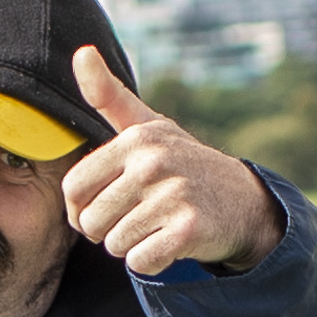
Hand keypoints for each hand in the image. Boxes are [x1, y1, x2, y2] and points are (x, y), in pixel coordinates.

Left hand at [61, 46, 282, 277]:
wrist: (243, 202)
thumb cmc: (182, 165)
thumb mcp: (147, 127)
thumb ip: (109, 97)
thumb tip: (82, 53)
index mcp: (135, 139)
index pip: (73, 189)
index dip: (81, 210)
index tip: (104, 209)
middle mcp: (153, 162)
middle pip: (91, 221)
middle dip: (108, 231)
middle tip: (139, 219)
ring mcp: (172, 195)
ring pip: (115, 245)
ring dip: (132, 246)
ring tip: (158, 227)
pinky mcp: (188, 229)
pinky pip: (140, 262)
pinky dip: (152, 262)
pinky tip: (171, 244)